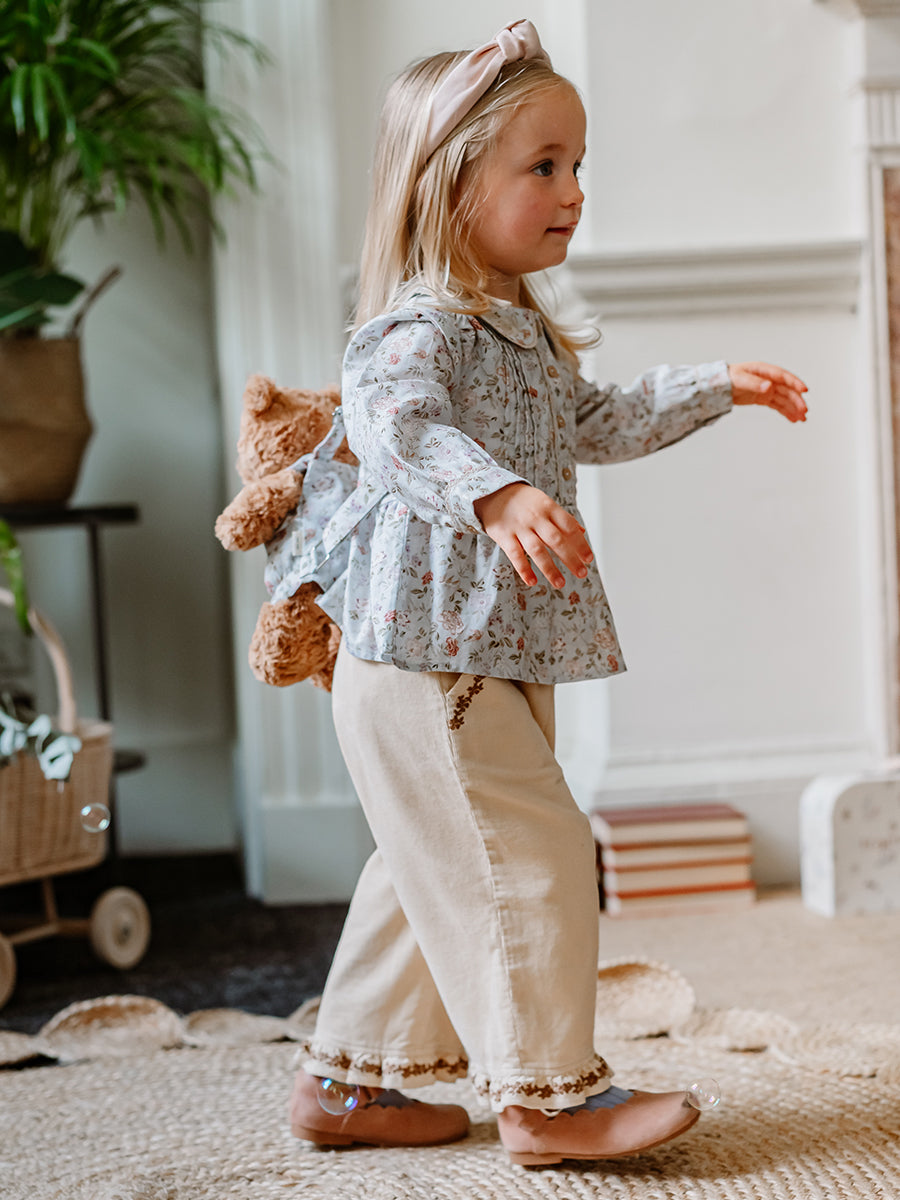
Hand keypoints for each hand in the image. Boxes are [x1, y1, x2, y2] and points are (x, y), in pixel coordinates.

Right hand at [473, 482, 592, 588]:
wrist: (494, 493)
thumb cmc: (525, 501)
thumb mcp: (546, 503)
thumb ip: (563, 518)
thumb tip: (582, 532)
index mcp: (549, 508)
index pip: (569, 527)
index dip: (580, 544)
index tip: (588, 559)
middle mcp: (536, 518)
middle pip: (556, 540)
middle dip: (570, 558)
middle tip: (581, 573)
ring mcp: (520, 528)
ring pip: (537, 550)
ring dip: (550, 569)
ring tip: (560, 583)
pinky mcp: (504, 536)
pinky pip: (515, 555)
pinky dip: (524, 569)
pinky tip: (532, 582)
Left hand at [729, 362, 807, 422]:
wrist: (719, 385)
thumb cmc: (728, 378)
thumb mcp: (740, 379)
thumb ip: (754, 383)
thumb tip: (768, 386)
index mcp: (764, 371)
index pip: (783, 376)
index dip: (795, 383)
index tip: (804, 390)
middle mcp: (769, 379)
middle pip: (787, 390)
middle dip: (797, 400)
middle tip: (804, 411)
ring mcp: (768, 389)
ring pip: (784, 399)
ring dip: (794, 408)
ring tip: (802, 419)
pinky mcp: (764, 398)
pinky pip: (778, 405)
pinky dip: (786, 412)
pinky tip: (793, 419)